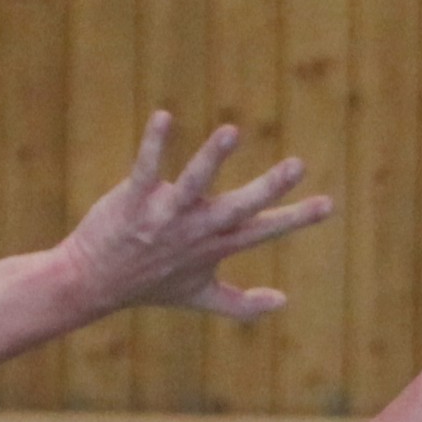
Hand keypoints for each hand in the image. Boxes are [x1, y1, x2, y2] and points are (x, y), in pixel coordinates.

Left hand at [56, 113, 332, 321]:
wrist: (93, 283)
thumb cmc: (150, 284)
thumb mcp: (200, 297)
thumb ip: (243, 304)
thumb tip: (283, 302)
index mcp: (215, 247)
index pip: (263, 232)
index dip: (296, 218)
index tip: (328, 204)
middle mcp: (195, 232)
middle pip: (238, 208)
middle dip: (268, 188)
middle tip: (298, 165)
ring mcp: (165, 216)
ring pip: (194, 185)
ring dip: (211, 158)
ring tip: (231, 131)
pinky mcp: (135, 201)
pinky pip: (147, 169)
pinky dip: (154, 144)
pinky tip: (163, 117)